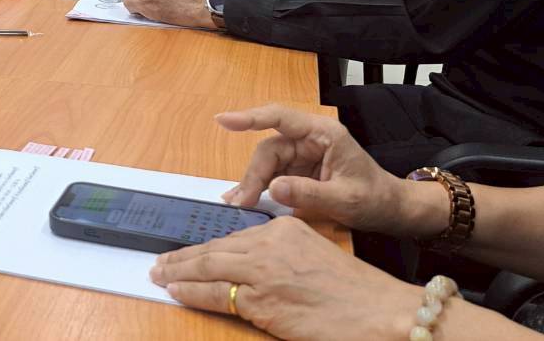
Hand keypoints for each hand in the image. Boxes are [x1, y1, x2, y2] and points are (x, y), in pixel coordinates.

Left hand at [149, 217, 421, 340]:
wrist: (384, 314)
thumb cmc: (355, 295)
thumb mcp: (313, 260)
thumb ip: (280, 259)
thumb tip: (249, 273)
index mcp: (285, 228)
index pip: (234, 238)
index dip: (206, 249)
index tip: (188, 253)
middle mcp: (271, 242)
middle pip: (215, 248)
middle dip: (184, 257)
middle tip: (160, 262)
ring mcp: (265, 270)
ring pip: (208, 266)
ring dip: (179, 272)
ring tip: (160, 275)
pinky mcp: (263, 299)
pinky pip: (216, 293)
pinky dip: (192, 292)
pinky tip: (176, 292)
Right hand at [214, 105, 410, 234]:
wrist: (393, 211)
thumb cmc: (376, 200)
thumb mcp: (345, 200)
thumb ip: (309, 194)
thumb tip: (273, 188)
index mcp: (324, 134)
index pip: (280, 118)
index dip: (250, 118)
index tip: (223, 120)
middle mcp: (310, 139)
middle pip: (270, 148)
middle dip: (254, 174)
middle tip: (240, 201)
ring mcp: (304, 154)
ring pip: (268, 163)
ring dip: (253, 182)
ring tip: (238, 203)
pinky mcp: (300, 169)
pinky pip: (274, 174)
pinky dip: (261, 188)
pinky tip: (247, 200)